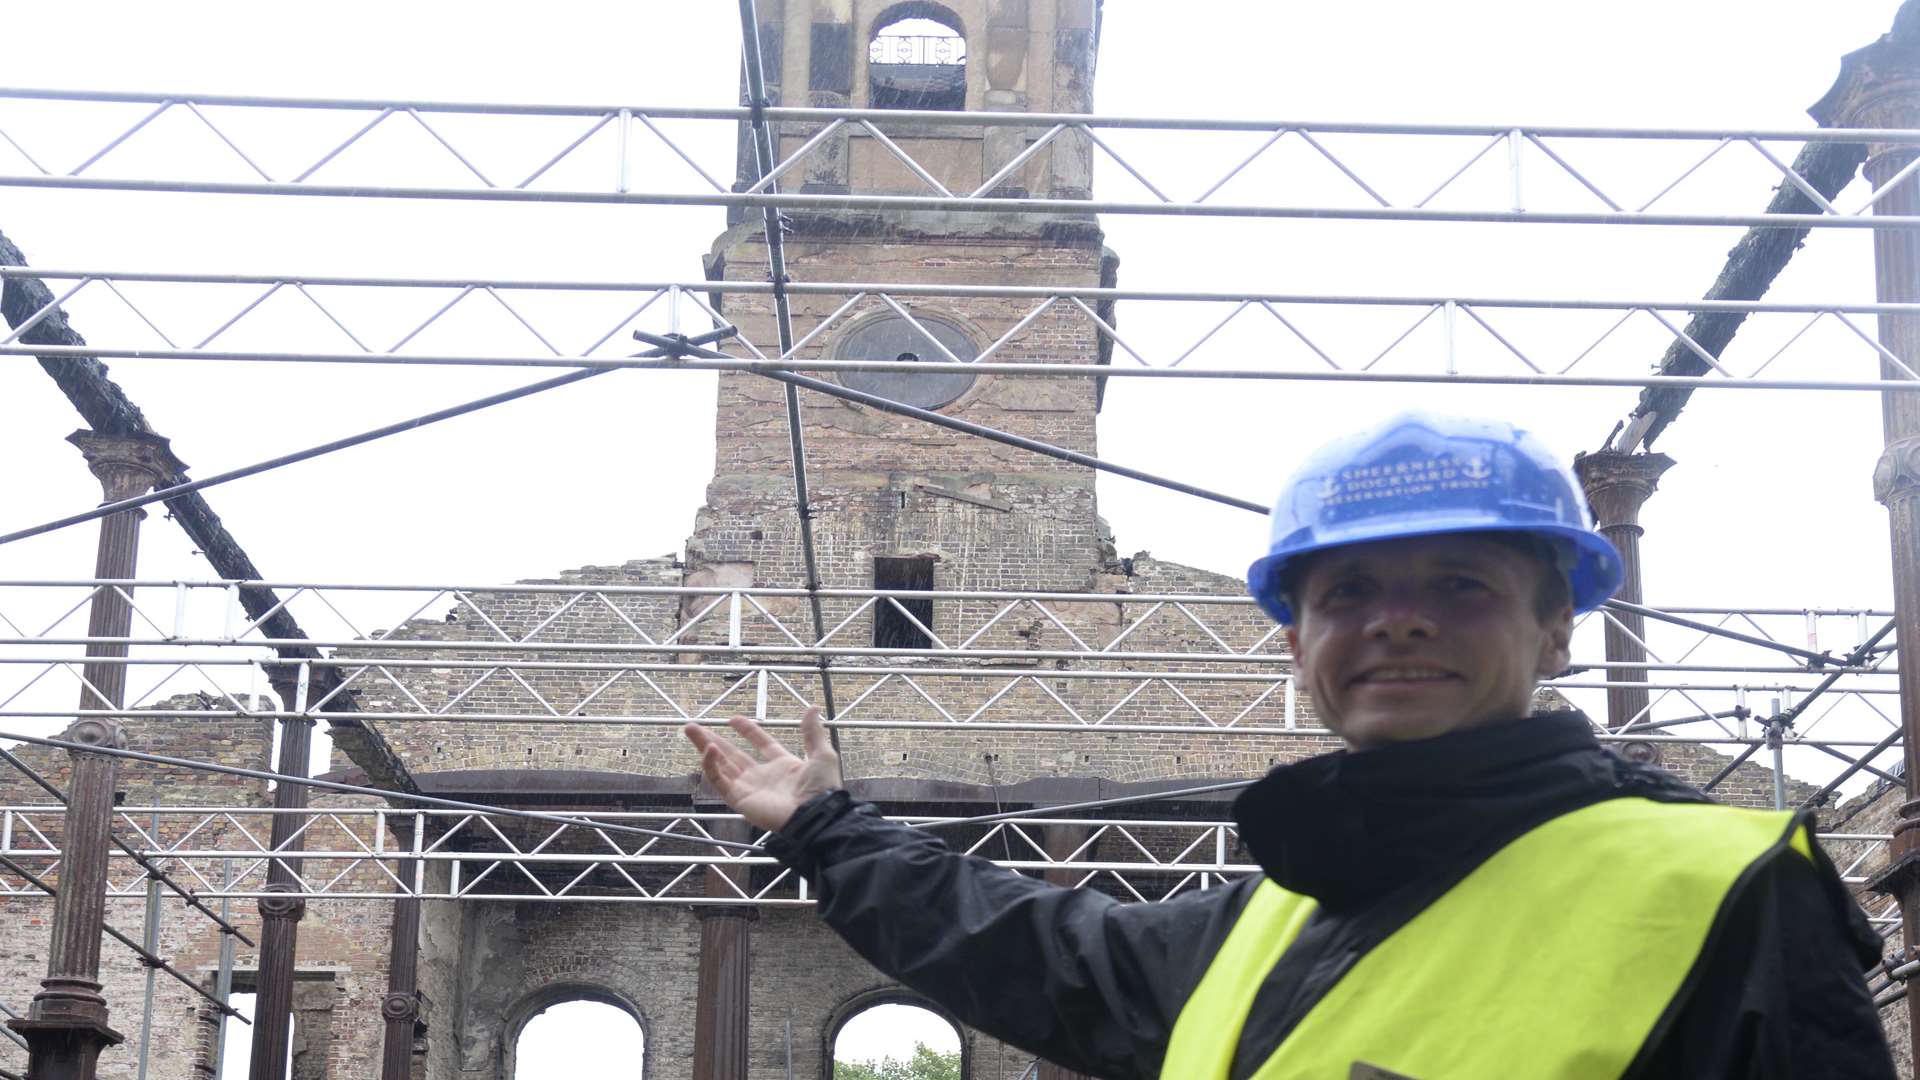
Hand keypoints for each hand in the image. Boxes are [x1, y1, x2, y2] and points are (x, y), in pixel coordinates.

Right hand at [682, 706, 842, 831]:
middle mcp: (762, 777)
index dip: (747, 731)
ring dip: (704, 747)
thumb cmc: (821, 788)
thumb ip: (812, 732)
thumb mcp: (821, 754)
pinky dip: (711, 765)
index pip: (760, 744)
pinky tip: (708, 749)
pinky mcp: (739, 799)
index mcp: (782, 765)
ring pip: (721, 765)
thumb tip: (813, 708)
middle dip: (713, 739)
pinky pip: (720, 781)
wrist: (815, 814)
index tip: (733, 719)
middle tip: (694, 726)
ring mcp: (749, 788)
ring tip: (690, 730)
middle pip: (732, 754)